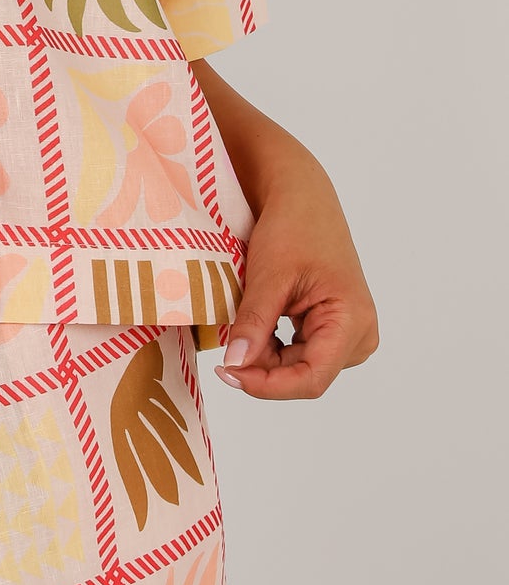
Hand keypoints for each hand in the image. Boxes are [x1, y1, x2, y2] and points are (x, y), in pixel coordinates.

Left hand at [216, 152, 378, 399]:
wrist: (302, 199)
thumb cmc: (292, 227)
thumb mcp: (268, 276)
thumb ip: (254, 324)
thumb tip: (236, 365)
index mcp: (353, 321)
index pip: (312, 378)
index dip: (269, 385)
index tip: (229, 375)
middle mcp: (359, 334)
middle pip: (305, 375)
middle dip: (263, 370)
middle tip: (224, 356)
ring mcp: (348, 333)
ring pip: (300, 367)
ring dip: (266, 358)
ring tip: (240, 333)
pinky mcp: (333, 329)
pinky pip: (300, 353)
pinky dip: (272, 348)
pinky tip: (255, 331)